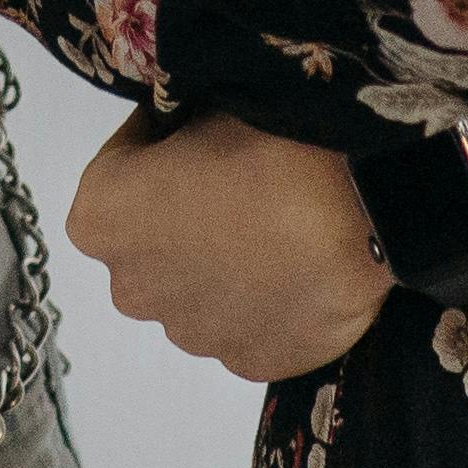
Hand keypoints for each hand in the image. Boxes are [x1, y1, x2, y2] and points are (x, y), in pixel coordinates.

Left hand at [67, 111, 391, 385]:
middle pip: (152, 246)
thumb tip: (180, 136)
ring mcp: (193, 334)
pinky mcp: (251, 363)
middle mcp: (131, 287)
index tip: (190, 134)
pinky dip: (266, 303)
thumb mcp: (206, 104)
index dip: (153, 150)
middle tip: (238, 185)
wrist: (365, 211)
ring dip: (223, 265)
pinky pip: (247, 326)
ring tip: (278, 229)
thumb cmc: (272, 144)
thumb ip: (175, 130)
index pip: (115, 175)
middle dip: (181, 220)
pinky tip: (301, 267)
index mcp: (101, 217)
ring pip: (198, 292)